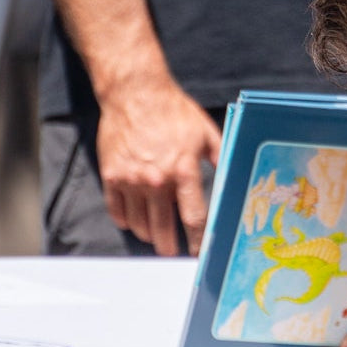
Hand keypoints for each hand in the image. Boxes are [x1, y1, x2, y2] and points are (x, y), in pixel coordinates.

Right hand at [95, 79, 222, 255]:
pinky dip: (126, 220)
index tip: (200, 254)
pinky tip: (135, 222)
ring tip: (156, 238)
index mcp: (183, 171)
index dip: (198, 241)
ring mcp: (130, 179)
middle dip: (170, 247)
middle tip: (173, 253)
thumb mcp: (206, 134)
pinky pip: (117, 210)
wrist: (134, 93)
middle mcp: (156, 180)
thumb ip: (221, 160)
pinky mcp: (111, 175)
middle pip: (163, 229)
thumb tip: (236, 180)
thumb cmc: (174, 111)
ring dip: (149, 235)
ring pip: (139, 224)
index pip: (194, 218)